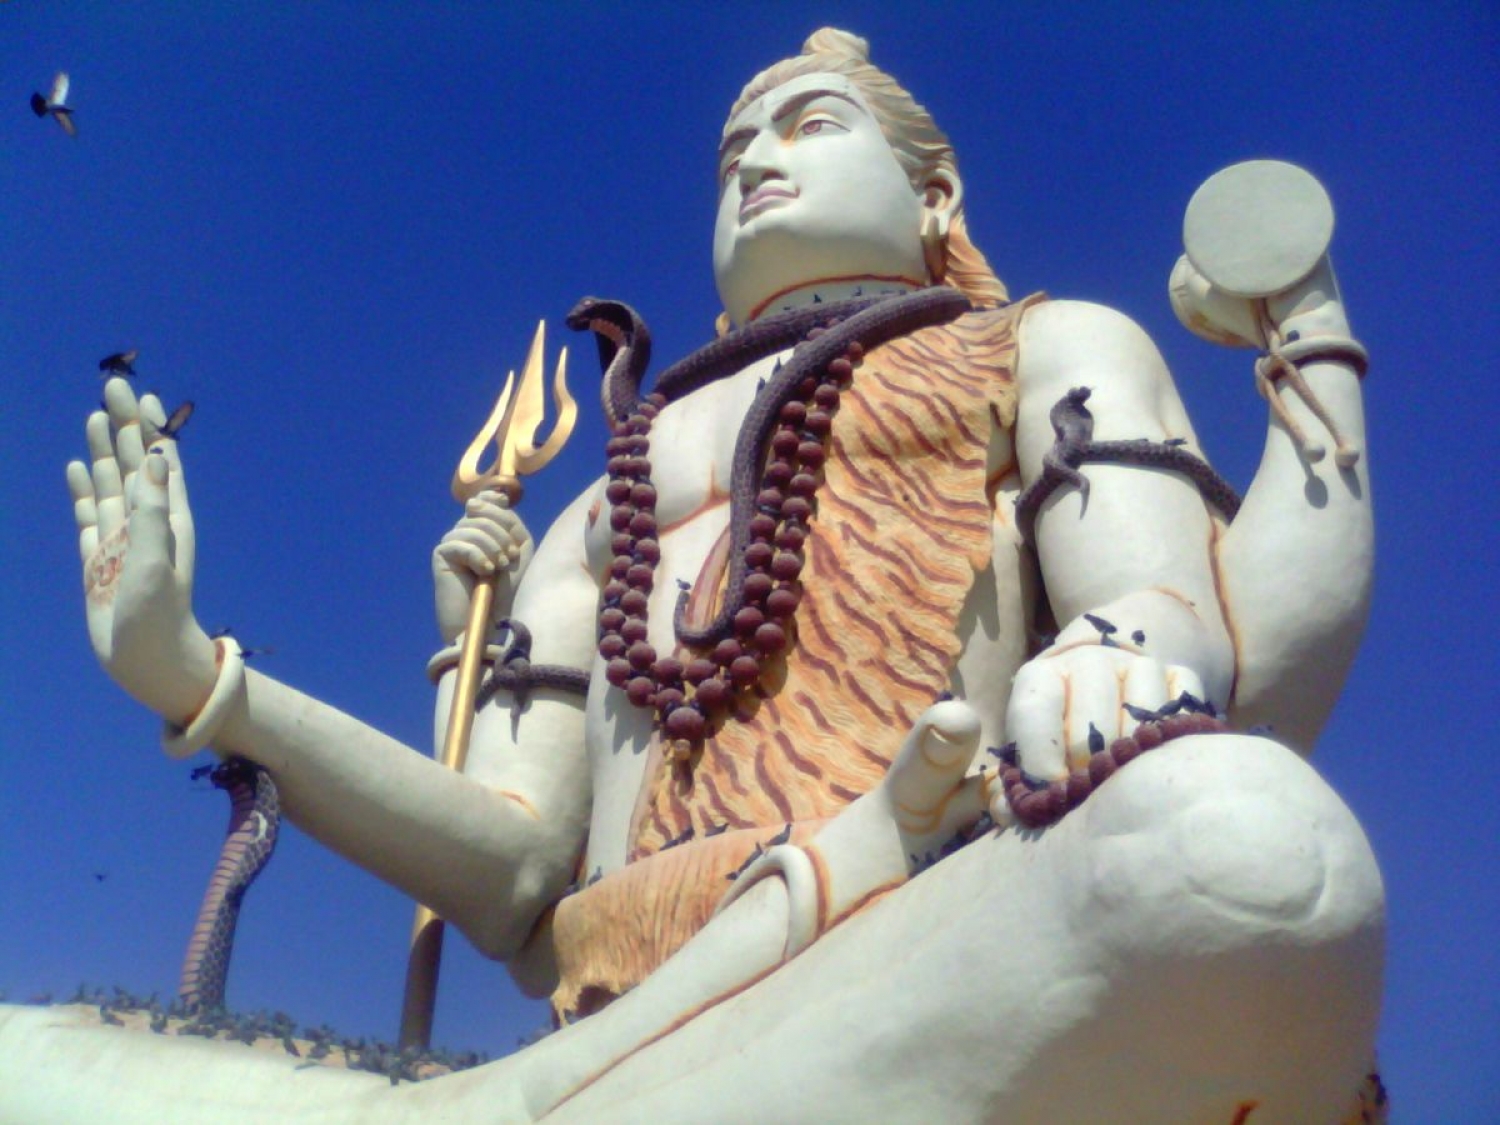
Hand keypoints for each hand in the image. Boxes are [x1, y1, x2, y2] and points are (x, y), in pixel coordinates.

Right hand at [67, 378, 218, 722]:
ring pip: (111, 483)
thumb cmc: (159, 615)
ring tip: (96, 417)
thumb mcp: (156, 559)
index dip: (151, 427)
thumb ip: (152, 509)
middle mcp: (147, 523)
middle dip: (124, 425)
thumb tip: (158, 457)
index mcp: (168, 518)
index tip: (141, 394)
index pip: (160, 461)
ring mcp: (122, 540)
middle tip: (112, 387)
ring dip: (105, 450)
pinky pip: (90, 515)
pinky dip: (84, 490)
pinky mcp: (100, 560)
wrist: (148, 662)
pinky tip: (79, 469)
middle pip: (133, 462)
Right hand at [432, 488, 533, 643]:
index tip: (505, 508)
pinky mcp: (441, 557)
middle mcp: (466, 532)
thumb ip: (508, 521)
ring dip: (491, 547)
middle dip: (500, 532)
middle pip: (481, 511)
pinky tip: (484, 573)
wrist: (493, 621)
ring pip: (471, 527)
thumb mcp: (519, 549)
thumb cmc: (508, 590)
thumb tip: (478, 500)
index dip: (492, 498)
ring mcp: (452, 543)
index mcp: (486, 529)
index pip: (484, 499)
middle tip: (508, 559)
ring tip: (497, 569)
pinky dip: (477, 556)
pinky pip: (459, 543)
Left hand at [1005, 614, 1208, 782]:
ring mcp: (1136, 665)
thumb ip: (1015, 781)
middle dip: (1089, 773)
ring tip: (1125, 782)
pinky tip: (1159, 761)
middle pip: (1091, 727)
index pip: (1035, 715)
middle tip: (1091, 797)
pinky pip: (1183, 711)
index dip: (1040, 764)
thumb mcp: (1027, 745)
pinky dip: (1175, 742)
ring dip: (1134, 761)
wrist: (1100, 680)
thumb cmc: (1057, 728)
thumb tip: (1009, 812)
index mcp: (1039, 677)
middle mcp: (1087, 662)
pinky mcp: (1177, 673)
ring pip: (1142, 720)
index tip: (1052, 796)